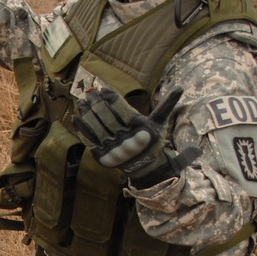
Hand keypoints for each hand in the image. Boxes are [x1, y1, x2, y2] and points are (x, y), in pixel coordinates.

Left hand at [71, 87, 197, 187]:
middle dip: (97, 103)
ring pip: (97, 128)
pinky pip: (90, 141)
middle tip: (89, 91)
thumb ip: (166, 105)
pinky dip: (81, 129)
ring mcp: (113, 151)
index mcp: (140, 131)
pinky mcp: (103, 158)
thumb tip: (181, 88)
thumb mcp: (160, 124)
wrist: (143, 167)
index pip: (123, 112)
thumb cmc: (151, 141)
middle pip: (108, 119)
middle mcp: (127, 142)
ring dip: (87, 113)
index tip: (103, 89)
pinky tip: (75, 117)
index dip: (112, 99)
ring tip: (81, 101)